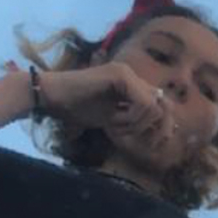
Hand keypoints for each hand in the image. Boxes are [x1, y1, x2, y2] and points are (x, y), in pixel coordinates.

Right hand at [35, 62, 168, 138]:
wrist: (51, 97)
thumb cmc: (77, 109)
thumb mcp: (114, 119)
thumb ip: (136, 121)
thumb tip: (165, 133)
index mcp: (134, 86)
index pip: (164, 105)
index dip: (164, 126)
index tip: (153, 144)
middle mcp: (134, 76)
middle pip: (166, 105)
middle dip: (159, 128)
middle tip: (145, 143)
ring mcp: (128, 73)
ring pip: (154, 107)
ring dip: (136, 124)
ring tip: (115, 126)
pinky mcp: (121, 75)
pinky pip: (143, 104)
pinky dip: (131, 118)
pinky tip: (112, 121)